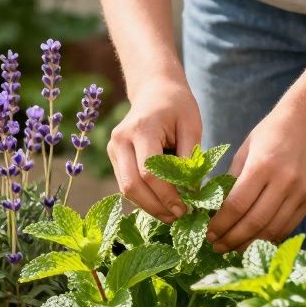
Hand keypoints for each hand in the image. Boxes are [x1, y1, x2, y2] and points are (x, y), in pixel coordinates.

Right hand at [108, 78, 201, 222]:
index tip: (186, 208)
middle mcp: (121, 140)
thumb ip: (190, 159)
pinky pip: (126, 184)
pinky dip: (144, 197)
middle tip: (178, 217)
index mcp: (141, 129)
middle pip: (132, 185)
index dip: (167, 195)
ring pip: (126, 189)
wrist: (154, 89)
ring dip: (149, 206)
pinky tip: (161, 203)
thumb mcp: (192, 126)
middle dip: (155, 206)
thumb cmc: (177, 105)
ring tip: (171, 214)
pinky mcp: (114, 157)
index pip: (150, 171)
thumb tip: (190, 193)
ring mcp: (113, 149)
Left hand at [207, 108, 305, 251]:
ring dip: (249, 245)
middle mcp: (284, 181)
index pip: (237, 205)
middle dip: (232, 239)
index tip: (208, 233)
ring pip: (272, 230)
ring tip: (231, 249)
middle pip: (254, 222)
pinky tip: (253, 242)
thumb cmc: (270, 133)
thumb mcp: (244, 150)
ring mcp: (300, 193)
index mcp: (263, 166)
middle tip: (216, 247)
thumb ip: (231, 179)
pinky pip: (287, 227)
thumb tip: (214, 210)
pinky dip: (268, 238)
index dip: (221, 224)